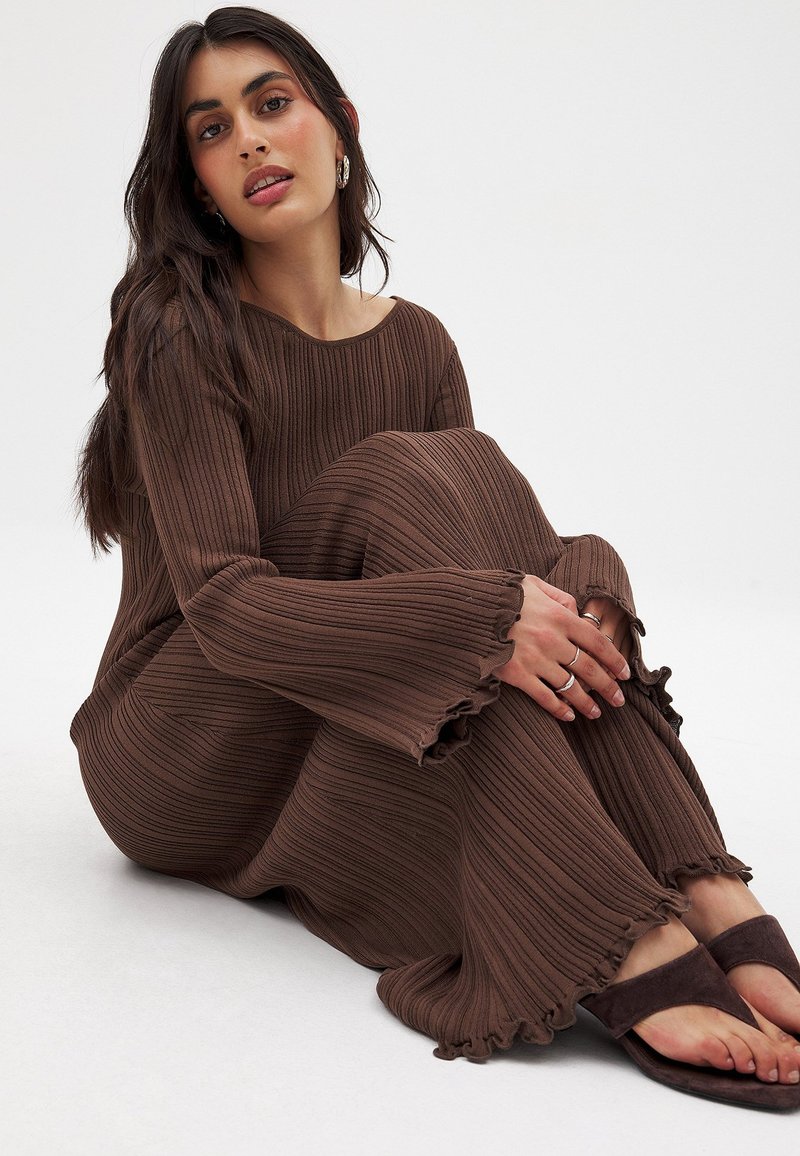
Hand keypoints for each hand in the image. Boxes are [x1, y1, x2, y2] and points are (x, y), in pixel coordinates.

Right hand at [494, 575, 630, 722]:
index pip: (598, 642)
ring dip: (587, 702)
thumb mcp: (533, 584)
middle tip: (619, 700)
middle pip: (590, 668)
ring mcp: (535, 659)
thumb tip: (577, 610)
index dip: (615, 660)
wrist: (467, 609)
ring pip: (570, 687)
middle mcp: (553, 640)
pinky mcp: (516, 674)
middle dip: (608, 687)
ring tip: (596, 712)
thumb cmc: (501, 595)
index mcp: (560, 617)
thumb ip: (559, 597)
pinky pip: (544, 697)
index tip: (624, 674)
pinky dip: (559, 709)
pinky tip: (569, 716)